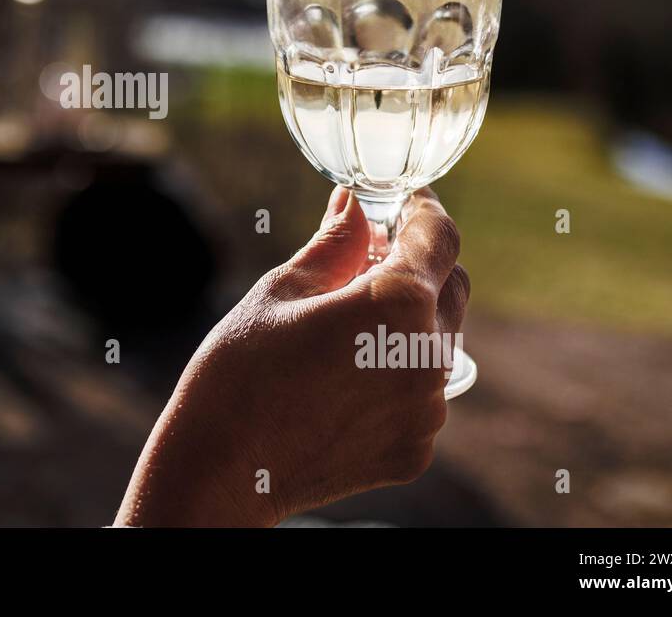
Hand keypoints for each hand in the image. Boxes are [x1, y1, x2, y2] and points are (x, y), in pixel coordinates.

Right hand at [114, 186, 469, 526]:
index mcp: (397, 303)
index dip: (423, 209)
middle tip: (365, 260)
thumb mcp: (281, 291)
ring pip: (438, 342)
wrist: (220, 469)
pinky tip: (341, 378)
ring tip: (344, 327)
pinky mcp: (416, 447)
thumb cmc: (239, 371)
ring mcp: (427, 409)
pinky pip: (421, 393)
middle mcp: (428, 356)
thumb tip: (354, 205)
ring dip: (407, 322)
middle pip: (450, 287)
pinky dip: (395, 374)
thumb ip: (334, 244)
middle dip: (416, 265)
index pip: (440, 236)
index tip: (404, 201)